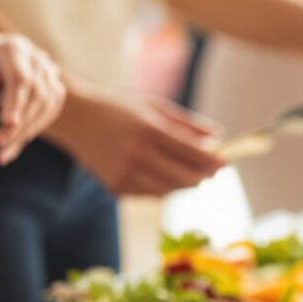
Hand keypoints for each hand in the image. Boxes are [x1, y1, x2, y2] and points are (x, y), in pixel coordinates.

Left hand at [0, 34, 67, 164]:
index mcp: (12, 49)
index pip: (21, 77)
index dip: (17, 101)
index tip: (8, 123)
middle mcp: (35, 58)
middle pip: (38, 93)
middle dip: (20, 123)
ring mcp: (48, 72)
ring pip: (47, 105)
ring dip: (27, 131)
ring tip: (2, 152)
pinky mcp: (52, 87)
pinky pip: (49, 112)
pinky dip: (31, 131)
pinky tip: (13, 146)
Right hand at [46, 90, 223, 197]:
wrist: (76, 119)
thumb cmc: (119, 108)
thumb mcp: (154, 107)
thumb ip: (187, 123)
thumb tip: (218, 137)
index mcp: (149, 130)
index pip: (193, 153)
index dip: (214, 160)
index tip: (226, 161)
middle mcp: (138, 154)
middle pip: (185, 177)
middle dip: (204, 176)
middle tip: (212, 172)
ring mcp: (125, 173)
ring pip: (169, 190)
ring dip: (185, 184)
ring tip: (190, 173)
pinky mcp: (115, 186)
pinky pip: (150, 194)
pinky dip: (163, 188)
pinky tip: (165, 175)